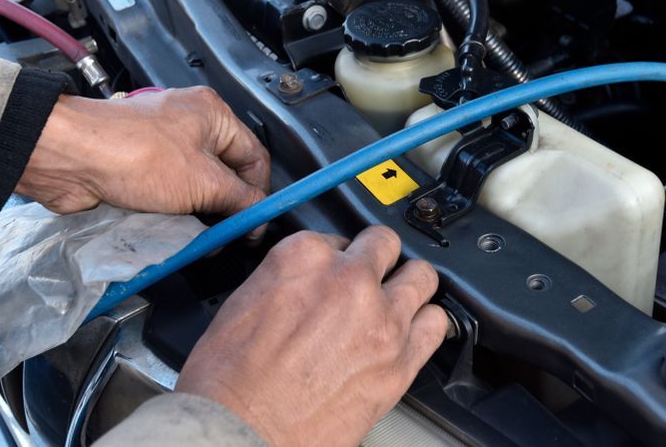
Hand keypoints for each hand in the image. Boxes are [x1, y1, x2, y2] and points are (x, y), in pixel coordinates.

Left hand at [16, 86, 269, 215]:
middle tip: (225, 235)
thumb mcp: (202, 183)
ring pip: (197, 187)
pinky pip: (170, 192)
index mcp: (212, 114)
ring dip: (199, 214)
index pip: (254, 157)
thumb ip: (240, 200)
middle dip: (227, 207)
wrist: (68, 158)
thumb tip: (258, 215)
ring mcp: (162, 145)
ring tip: (196, 236)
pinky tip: (172, 228)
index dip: (259, 194)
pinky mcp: (139, 166)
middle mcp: (189, 124)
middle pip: (225, 173)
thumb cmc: (133, 154)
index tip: (254, 225)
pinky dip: (174, 212)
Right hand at [175, 227, 448, 445]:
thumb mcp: (242, 303)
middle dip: (377, 260)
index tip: (333, 276)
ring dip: (409, 286)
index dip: (336, 259)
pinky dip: (427, 324)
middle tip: (369, 279)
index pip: (337, 237)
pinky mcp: (401, 360)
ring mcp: (380, 318)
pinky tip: (414, 330)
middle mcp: (348, 279)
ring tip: (399, 300)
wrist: (240, 432)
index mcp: (303, 258)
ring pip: (421, 277)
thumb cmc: (229, 382)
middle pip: (384, 244)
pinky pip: (436, 324)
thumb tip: (306, 282)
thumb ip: (285, 280)